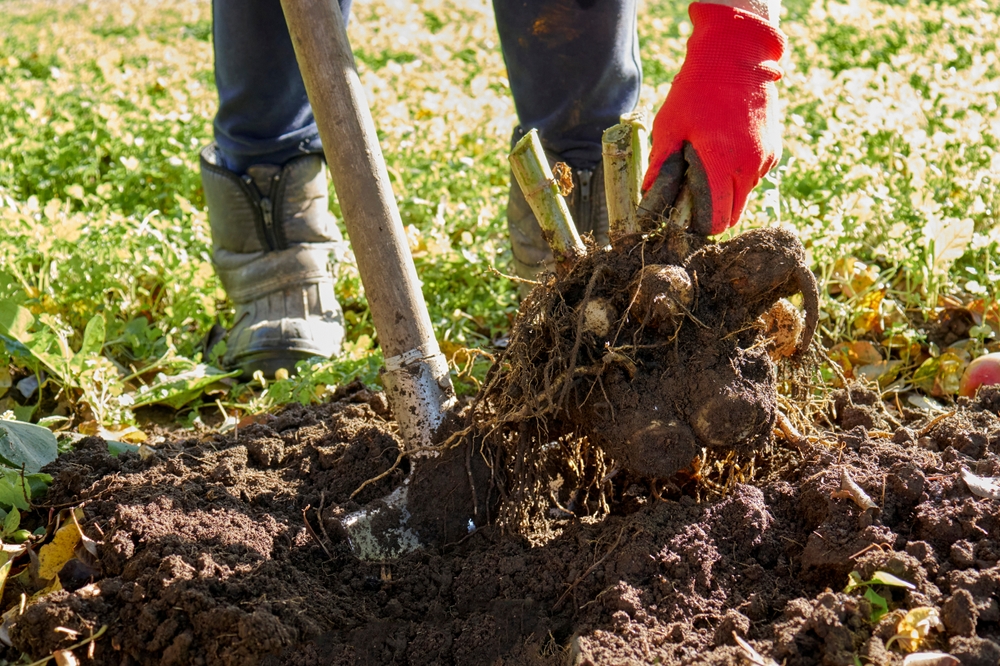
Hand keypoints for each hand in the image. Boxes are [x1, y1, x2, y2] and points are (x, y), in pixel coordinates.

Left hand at [639, 2, 785, 235]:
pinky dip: (739, 175)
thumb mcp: (669, 126)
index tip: (686, 221)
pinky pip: (755, 176)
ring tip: (705, 169)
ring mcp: (766, 158)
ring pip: (746, 196)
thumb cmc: (698, 90)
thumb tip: (647, 197)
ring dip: (727, 193)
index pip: (718, 219)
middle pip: (734, 214)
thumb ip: (660, 165)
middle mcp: (751, 166)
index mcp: (724, 164)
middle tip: (692, 200)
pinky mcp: (774, 149)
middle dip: (714, 215)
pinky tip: (722, 153)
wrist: (736, 56)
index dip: (701, 227)